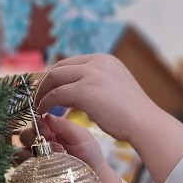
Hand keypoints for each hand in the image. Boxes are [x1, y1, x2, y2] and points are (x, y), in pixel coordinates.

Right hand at [19, 113, 123, 182]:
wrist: (94, 177)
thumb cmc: (90, 154)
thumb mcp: (81, 136)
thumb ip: (64, 125)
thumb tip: (45, 115)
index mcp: (51, 131)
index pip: (35, 122)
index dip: (38, 125)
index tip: (48, 132)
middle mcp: (40, 144)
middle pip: (23, 135)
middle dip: (34, 139)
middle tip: (54, 146)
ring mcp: (36, 159)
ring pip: (20, 151)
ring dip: (33, 154)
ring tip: (54, 159)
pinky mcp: (33, 173)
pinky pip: (21, 168)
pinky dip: (28, 166)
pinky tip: (43, 167)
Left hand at [33, 54, 161, 141]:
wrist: (144, 123)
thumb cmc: (132, 115)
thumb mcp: (115, 89)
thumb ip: (98, 84)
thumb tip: (80, 91)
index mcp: (105, 60)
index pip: (72, 62)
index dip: (56, 75)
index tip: (47, 88)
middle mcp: (97, 62)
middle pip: (59, 67)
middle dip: (45, 82)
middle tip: (37, 96)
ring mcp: (91, 74)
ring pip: (54, 78)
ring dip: (42, 93)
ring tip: (38, 106)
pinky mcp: (84, 90)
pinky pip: (55, 94)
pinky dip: (45, 103)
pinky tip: (43, 113)